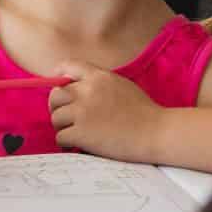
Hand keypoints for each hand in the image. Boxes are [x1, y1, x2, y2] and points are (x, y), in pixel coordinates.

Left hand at [47, 61, 165, 160]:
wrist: (156, 133)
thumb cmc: (144, 112)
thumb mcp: (122, 86)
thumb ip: (99, 84)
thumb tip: (75, 87)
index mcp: (99, 77)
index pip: (68, 66)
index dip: (59, 78)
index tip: (60, 89)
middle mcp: (87, 91)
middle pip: (55, 95)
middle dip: (58, 108)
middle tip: (68, 119)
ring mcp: (82, 112)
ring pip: (55, 117)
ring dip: (63, 127)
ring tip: (76, 133)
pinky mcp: (80, 133)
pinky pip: (60, 137)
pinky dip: (67, 143)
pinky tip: (79, 145)